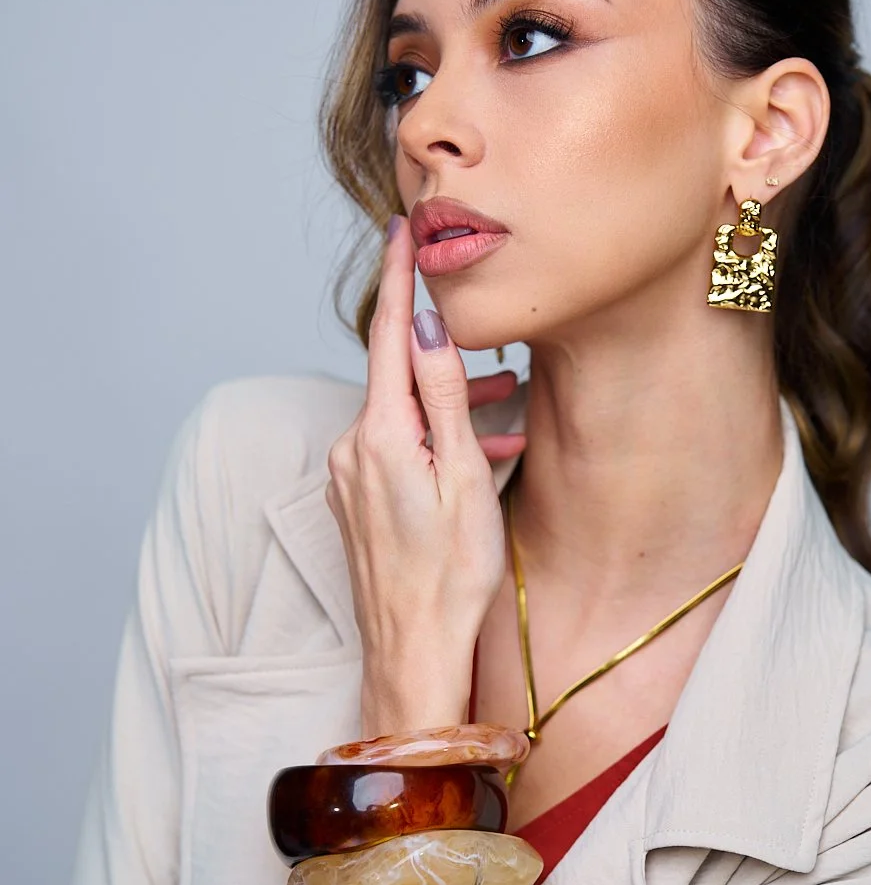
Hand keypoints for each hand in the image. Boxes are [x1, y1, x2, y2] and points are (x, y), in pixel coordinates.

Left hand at [325, 217, 525, 737]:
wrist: (414, 653)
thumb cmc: (451, 577)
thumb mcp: (463, 477)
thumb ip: (445, 397)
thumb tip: (429, 327)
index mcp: (379, 436)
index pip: (386, 337)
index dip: (396, 280)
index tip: (400, 230)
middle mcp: (352, 451)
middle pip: (398, 377)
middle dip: (447, 358)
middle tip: (499, 351)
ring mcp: (349, 479)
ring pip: (402, 416)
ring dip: (450, 407)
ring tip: (505, 413)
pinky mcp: (356, 503)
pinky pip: (396, 450)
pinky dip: (435, 441)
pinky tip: (477, 457)